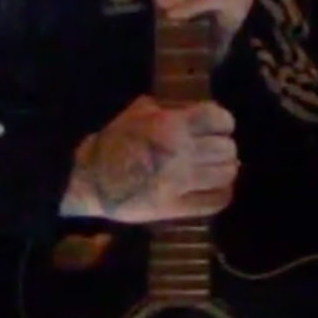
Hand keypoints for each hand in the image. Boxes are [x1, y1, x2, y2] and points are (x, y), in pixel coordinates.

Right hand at [61, 96, 239, 223]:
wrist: (90, 180)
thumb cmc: (114, 141)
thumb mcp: (140, 111)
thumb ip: (173, 110)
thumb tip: (199, 113)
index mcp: (172, 125)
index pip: (220, 119)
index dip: (223, 123)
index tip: (219, 127)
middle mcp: (181, 153)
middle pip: (227, 149)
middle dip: (224, 148)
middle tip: (216, 151)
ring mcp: (180, 182)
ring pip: (226, 174)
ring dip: (225, 170)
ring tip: (216, 170)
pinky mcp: (176, 208)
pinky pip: (215, 201)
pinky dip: (222, 194)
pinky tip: (215, 189)